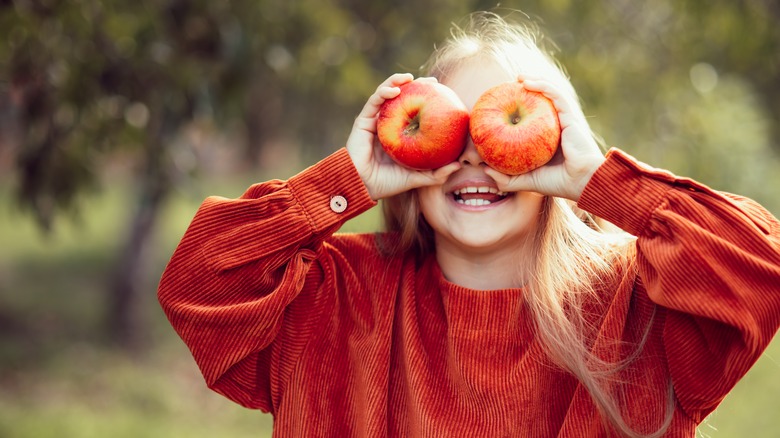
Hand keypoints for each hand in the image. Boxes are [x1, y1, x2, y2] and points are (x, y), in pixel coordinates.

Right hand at [347, 73, 460, 199]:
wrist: (363, 186)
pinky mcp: (363, 121)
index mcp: (399, 133)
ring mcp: (374, 121)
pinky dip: (383, 92)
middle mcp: (387, 124)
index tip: (442, 92)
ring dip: (397, 81)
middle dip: (416, 85)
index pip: (414, 110)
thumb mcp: (417, 178)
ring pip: (386, 94)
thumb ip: (437, 173)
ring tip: (410, 78)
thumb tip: (459, 165)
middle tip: (431, 81)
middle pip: (401, 98)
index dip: (426, 98)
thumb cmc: (388, 183)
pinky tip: (395, 90)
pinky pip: (374, 102)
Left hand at [484, 77, 605, 201]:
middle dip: (526, 91)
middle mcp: (556, 126)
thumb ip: (506, 178)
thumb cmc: (557, 182)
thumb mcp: (526, 180)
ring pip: (549, 94)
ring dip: (534, 81)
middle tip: (508, 87)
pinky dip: (542, 86)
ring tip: (518, 77)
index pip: (533, 118)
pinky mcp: (570, 116)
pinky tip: (526, 82)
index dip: (519, 109)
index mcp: (548, 138)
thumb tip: (484, 170)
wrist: (581, 181)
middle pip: (541, 103)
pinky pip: (555, 95)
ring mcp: (564, 119)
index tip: (501, 104)